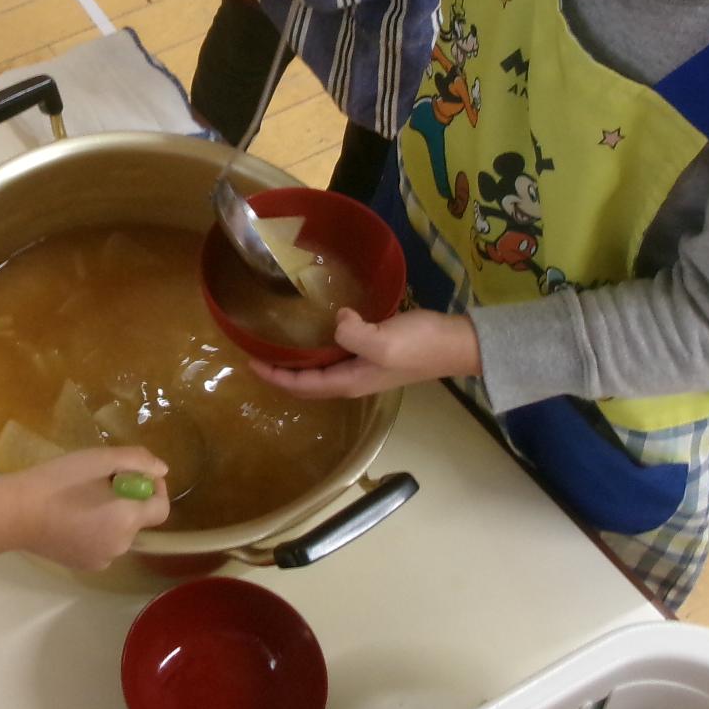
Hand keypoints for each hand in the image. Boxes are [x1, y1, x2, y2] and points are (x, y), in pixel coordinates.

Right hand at [12, 447, 169, 570]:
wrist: (15, 513)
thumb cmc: (58, 482)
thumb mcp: (98, 459)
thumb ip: (136, 460)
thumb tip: (161, 470)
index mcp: (127, 519)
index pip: (161, 508)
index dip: (154, 488)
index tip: (132, 474)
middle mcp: (121, 546)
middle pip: (139, 519)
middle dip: (128, 499)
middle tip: (100, 482)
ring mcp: (102, 560)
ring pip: (120, 533)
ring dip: (112, 515)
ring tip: (83, 499)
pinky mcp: (84, 566)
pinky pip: (103, 545)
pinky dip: (97, 531)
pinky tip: (72, 518)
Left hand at [254, 308, 481, 397]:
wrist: (458, 344)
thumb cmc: (420, 345)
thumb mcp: (383, 340)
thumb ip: (353, 334)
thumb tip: (336, 323)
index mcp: (349, 382)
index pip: (302, 386)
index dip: (274, 376)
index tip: (250, 360)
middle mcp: (353, 381)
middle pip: (307, 383)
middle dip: (280, 373)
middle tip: (256, 353)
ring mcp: (365, 370)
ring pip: (321, 371)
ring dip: (298, 364)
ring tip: (278, 346)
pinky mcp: (375, 355)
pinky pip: (336, 357)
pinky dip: (318, 351)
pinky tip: (317, 333)